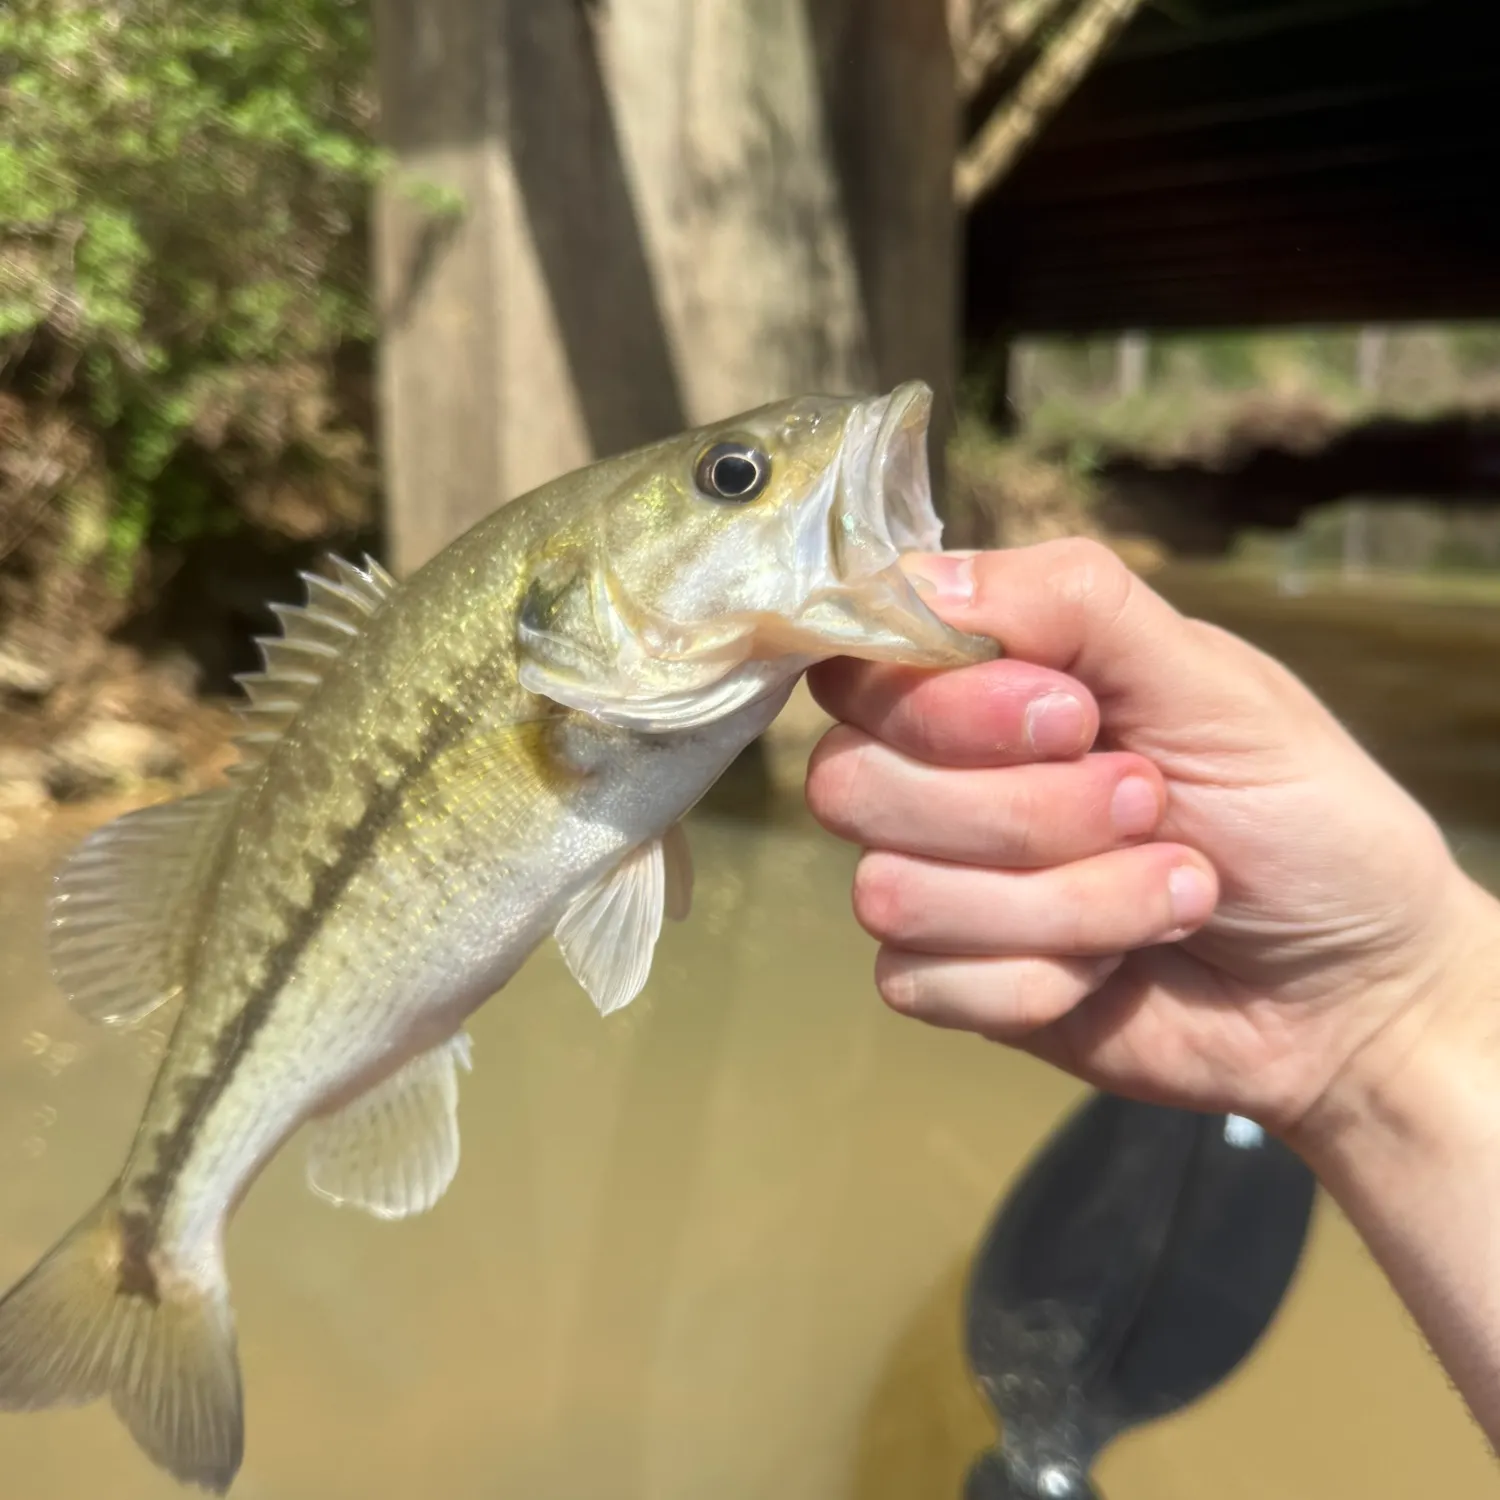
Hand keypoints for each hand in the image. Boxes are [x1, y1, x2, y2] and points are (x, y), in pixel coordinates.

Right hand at [805, 540, 1499, 1143]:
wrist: (1354, 989)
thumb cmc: (1299, 813)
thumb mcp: (1211, 681)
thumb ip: (1072, 603)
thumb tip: (917, 577)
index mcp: (987, 679)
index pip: (859, 666)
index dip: (941, 702)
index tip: (1074, 717)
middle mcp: (939, 772)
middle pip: (849, 782)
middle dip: (1023, 811)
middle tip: (1150, 801)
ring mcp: (938, 881)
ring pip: (887, 892)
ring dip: (1061, 902)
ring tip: (1171, 889)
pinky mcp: (950, 982)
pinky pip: (921, 982)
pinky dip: (1045, 979)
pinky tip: (1119, 967)